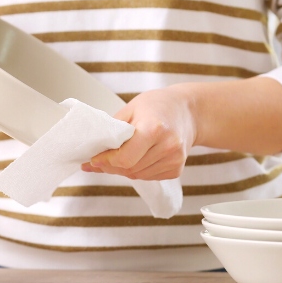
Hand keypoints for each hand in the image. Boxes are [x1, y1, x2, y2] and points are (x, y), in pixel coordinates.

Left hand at [81, 85, 197, 180]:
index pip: (125, 158)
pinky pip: (148, 177)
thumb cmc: (157, 106)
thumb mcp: (131, 109)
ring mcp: (175, 159)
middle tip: (99, 161)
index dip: (106, 161)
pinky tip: (137, 158)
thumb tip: (93, 150)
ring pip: (137, 175)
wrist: (188, 111)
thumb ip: (113, 130)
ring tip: (118, 157)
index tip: (94, 159)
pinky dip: (137, 170)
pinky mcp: (176, 169)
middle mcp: (168, 146)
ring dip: (123, 169)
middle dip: (111, 166)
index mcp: (154, 129)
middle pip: (130, 169)